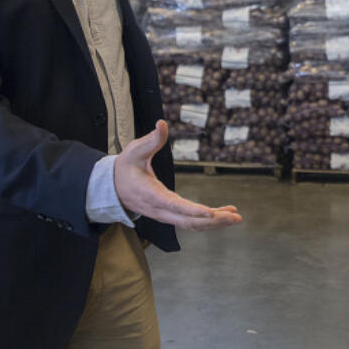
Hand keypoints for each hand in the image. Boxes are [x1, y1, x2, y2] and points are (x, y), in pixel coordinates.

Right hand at [114, 121, 241, 230]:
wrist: (113, 188)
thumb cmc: (125, 168)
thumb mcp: (134, 151)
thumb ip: (150, 140)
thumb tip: (162, 124)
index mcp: (151, 195)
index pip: (174, 206)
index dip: (192, 211)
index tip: (209, 213)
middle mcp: (160, 210)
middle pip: (188, 221)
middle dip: (213, 220)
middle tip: (235, 218)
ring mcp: (165, 215)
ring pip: (192, 224)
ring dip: (215, 222)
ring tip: (236, 218)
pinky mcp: (170, 215)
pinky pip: (191, 221)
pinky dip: (208, 220)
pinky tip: (224, 213)